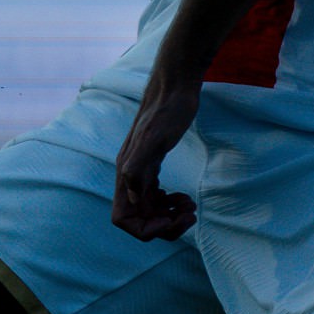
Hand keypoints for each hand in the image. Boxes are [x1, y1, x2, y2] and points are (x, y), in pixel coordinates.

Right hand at [111, 73, 201, 240]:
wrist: (176, 85)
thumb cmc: (169, 109)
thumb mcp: (156, 138)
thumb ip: (138, 167)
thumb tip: (132, 201)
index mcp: (127, 173)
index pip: (123, 219)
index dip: (146, 228)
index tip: (170, 218)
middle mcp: (130, 176)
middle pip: (139, 220)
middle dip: (164, 225)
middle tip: (190, 214)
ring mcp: (142, 171)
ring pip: (148, 210)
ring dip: (169, 216)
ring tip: (190, 206)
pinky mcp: (153, 165)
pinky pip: (155, 198)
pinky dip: (170, 205)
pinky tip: (183, 198)